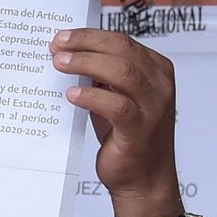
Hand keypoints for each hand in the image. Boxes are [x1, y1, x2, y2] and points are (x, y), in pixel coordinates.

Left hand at [50, 28, 181, 216]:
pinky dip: (92, 96)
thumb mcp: (115, 98)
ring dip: (86, 63)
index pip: (122, 41)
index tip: (62, 38)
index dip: (90, 36)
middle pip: (122, 49)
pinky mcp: (141, 129)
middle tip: (56, 46)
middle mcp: (160, 84)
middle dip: (86, 43)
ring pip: (122, 72)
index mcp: (156, 70)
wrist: (143, 180)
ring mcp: (154, 107)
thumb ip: (101, 76)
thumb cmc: (126, 136)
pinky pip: (116, 106)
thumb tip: (67, 53)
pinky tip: (72, 94)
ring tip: (59, 63)